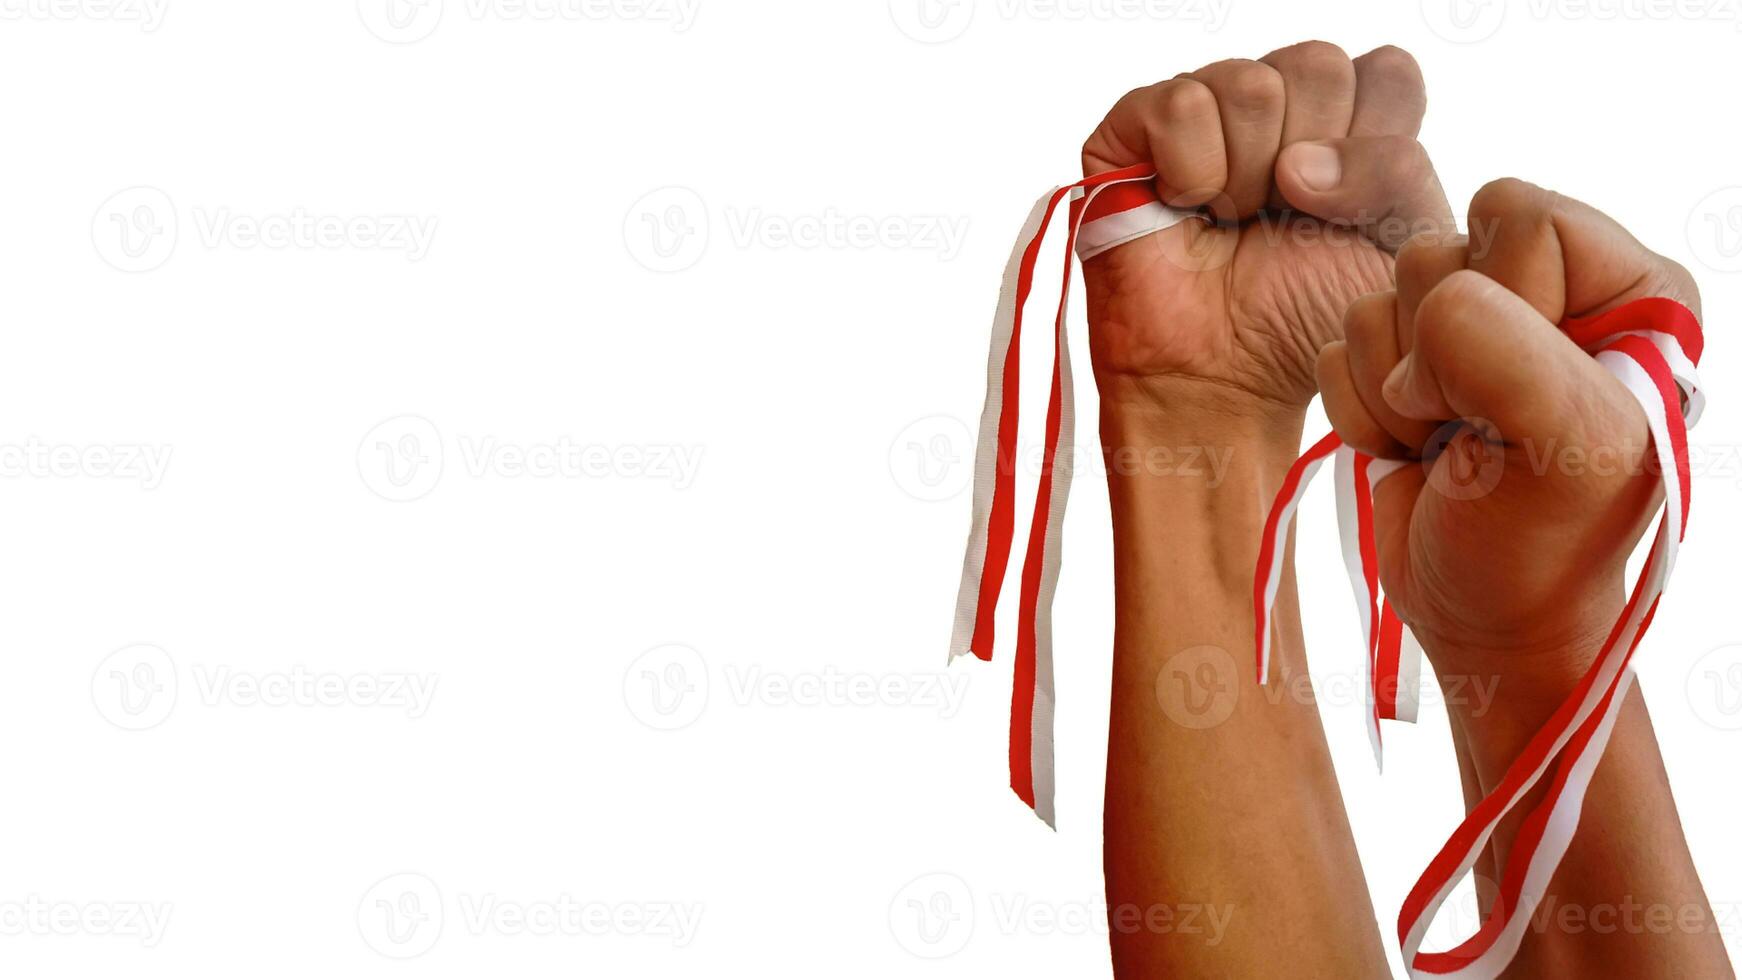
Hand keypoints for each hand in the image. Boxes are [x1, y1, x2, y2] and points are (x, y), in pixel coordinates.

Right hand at [1082, 42, 1454, 413]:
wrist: (1225, 378)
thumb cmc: (1303, 320)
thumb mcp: (1395, 251)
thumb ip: (1400, 172)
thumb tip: (1297, 160)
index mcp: (1344, 126)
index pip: (1385, 72)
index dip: (1374, 144)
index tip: (1346, 214)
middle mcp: (1272, 109)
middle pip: (1319, 65)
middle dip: (1311, 162)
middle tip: (1280, 221)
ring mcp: (1202, 115)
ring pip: (1250, 84)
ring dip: (1247, 175)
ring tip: (1231, 222)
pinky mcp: (1131, 132)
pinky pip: (1181, 105)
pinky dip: (1192, 170)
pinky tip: (1186, 209)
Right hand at [1316, 178, 1700, 679]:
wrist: (1483, 621)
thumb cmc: (1541, 549)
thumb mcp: (1564, 448)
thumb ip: (1503, 352)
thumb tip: (1430, 314)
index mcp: (1626, 289)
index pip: (1522, 213)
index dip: (1496, 298)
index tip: (1513, 389)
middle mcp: (1547, 295)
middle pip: (1438, 250)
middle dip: (1431, 353)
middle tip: (1473, 428)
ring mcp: (1467, 332)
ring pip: (1377, 297)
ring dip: (1392, 390)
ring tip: (1444, 446)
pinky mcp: (1400, 367)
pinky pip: (1335, 344)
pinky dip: (1358, 410)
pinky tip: (1409, 451)